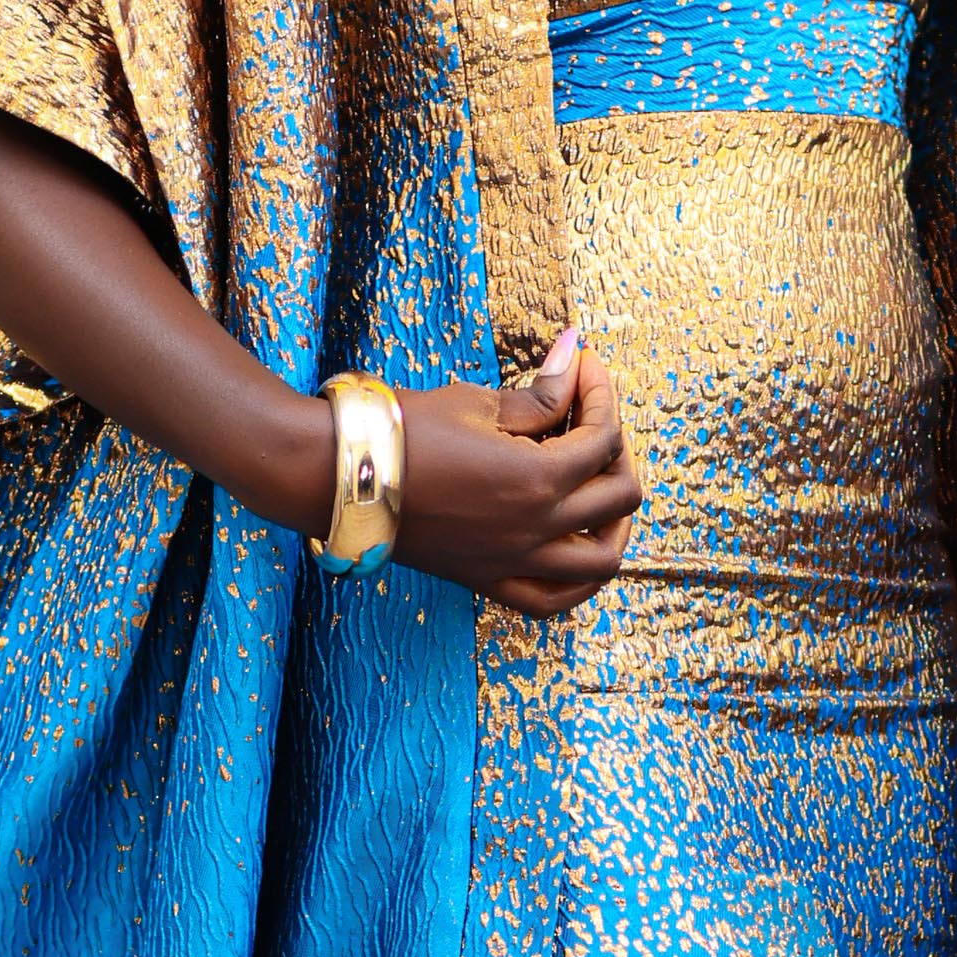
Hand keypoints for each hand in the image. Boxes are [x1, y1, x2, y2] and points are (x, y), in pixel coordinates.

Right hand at [396, 329, 641, 616]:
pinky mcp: (488, 580)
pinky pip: (554, 600)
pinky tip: (581, 554)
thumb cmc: (401, 431)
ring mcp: (514, 562)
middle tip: (592, 420)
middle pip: (619, 496)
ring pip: (602, 561)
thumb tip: (578, 356)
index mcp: (537, 480)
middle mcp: (536, 529)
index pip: (602, 436)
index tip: (583, 366)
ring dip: (617, 523)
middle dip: (618, 449)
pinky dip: (581, 582)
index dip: (599, 392)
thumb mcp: (477, 403)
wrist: (337, 475)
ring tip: (605, 491)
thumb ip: (540, 393)